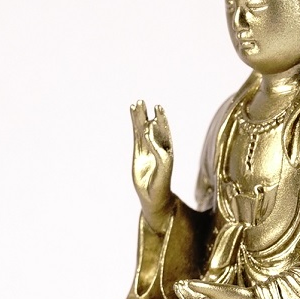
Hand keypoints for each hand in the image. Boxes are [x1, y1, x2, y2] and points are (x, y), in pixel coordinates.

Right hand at [130, 101, 172, 226]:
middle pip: (153, 126)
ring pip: (143, 129)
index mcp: (167, 148)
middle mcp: (158, 146)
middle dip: (149, 114)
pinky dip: (134, 126)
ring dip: (139, 117)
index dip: (161, 119)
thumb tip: (148, 131)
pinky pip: (136, 136)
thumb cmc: (162, 182)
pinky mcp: (138, 152)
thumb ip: (157, 148)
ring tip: (136, 103)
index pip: (164, 130)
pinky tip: (132, 114)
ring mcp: (147, 149)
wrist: (153, 196)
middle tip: (143, 102)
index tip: (158, 108)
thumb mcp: (162, 164)